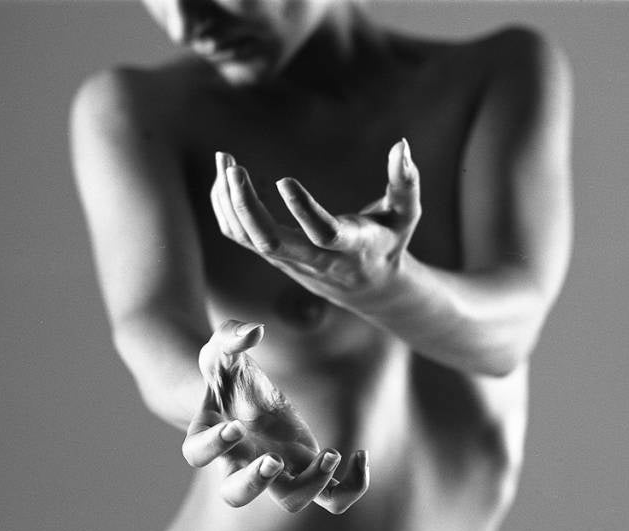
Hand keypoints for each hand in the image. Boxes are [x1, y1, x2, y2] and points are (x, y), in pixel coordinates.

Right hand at [182, 319, 368, 513]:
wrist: (241, 392)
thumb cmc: (227, 370)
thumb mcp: (223, 346)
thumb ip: (232, 335)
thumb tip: (254, 331)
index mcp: (210, 434)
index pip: (197, 453)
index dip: (213, 445)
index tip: (235, 426)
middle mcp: (239, 461)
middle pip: (235, 495)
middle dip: (254, 483)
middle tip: (273, 459)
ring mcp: (275, 471)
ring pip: (290, 502)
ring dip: (311, 484)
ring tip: (329, 453)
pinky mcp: (305, 469)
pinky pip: (331, 496)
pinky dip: (350, 486)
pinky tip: (360, 456)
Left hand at [209, 139, 420, 312]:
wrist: (367, 287)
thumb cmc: (388, 241)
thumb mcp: (406, 214)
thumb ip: (406, 182)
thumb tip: (402, 144)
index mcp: (351, 247)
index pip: (324, 235)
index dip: (303, 210)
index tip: (284, 179)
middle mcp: (315, 259)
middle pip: (272, 244)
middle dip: (248, 207)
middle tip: (234, 168)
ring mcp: (289, 261)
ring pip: (248, 239)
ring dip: (230, 202)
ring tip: (224, 161)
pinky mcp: (272, 256)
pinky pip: (239, 235)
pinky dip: (225, 207)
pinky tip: (223, 176)